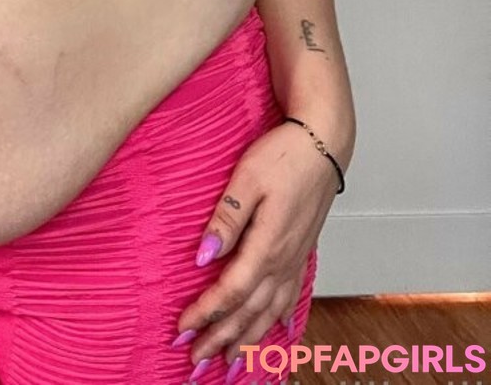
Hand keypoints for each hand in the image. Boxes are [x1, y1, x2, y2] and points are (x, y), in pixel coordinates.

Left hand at [171, 121, 337, 379]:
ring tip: (230, 365)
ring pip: (270, 312)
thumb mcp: (247, 178)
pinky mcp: (301, 251)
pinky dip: (278, 321)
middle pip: (250, 311)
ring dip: (248, 340)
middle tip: (196, 364)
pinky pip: (289, 298)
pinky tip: (276, 333)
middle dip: (222, 339)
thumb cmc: (284, 155)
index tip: (182, 331)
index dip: (206, 314)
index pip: (232, 291)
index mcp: (268, 244)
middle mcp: (284, 260)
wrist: (323, 143)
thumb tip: (204, 256)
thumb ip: (227, 219)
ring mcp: (295, 258)